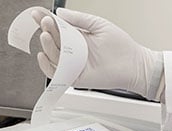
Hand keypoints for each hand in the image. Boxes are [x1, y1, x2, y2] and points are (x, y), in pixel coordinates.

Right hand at [31, 8, 163, 100]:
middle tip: (45, 22)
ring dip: (47, 45)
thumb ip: (79, 18)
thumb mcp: (98, 24)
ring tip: (46, 35)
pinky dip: (47, 66)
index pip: (58, 28)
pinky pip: (56, 73)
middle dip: (47, 30)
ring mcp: (73, 64)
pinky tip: (44, 56)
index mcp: (78, 37)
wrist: (133, 65)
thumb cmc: (121, 46)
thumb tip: (60, 12)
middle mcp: (74, 51)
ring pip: (53, 55)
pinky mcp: (75, 77)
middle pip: (53, 40)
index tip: (38, 14)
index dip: (46, 20)